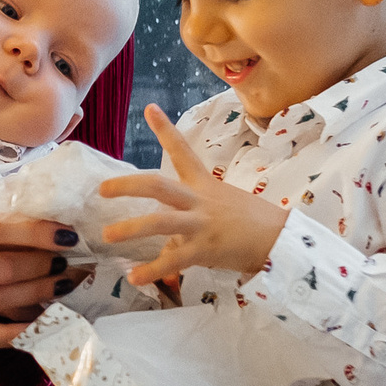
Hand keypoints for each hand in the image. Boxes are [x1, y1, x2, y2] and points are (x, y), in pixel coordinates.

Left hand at [99, 104, 289, 288]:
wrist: (283, 240)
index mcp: (204, 184)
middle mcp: (199, 200)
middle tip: (103, 189)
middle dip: (127, 186)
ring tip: (107, 236)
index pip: (183, 151)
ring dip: (131, 228)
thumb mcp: (219, 208)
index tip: (149, 108)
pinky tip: (133, 277)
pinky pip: (173, 261)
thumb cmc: (251, 222)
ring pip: (160, 222)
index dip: (166, 129)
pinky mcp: (205, 249)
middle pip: (158, 185)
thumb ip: (188, 220)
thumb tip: (165, 242)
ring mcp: (201, 224)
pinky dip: (151, 271)